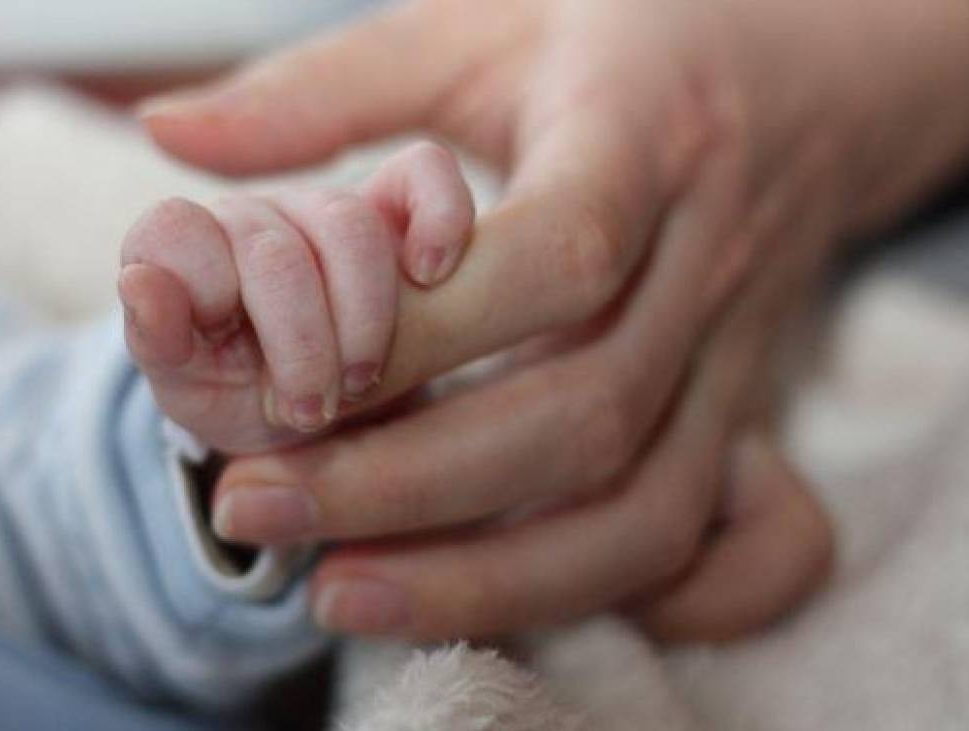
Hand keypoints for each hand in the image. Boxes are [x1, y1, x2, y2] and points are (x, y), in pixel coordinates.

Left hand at [120, 141, 472, 453]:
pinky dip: (436, 219)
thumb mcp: (192, 391)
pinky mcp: (401, 207)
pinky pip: (426, 170)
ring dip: (362, 318)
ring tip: (362, 381)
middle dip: (296, 344)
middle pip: (271, 249)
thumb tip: (140, 284)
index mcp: (185, 243)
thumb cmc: (244, 395)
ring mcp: (327, 207)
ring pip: (348, 224)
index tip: (237, 366)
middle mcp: (253, 213)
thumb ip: (160, 339)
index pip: (174, 229)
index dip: (208, 295)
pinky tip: (430, 274)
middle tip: (309, 410)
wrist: (319, 415)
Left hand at [139, 0, 968, 637]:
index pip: (558, 254)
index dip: (421, 335)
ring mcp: (736, 353)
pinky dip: (609, 594)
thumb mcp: (476, 27)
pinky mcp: (747, 413)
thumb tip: (167, 137)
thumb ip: (323, 86)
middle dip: (410, 484)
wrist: (801, 76)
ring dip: (493, 575)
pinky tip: (495, 605)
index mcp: (640, 137)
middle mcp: (705, 261)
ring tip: (341, 595)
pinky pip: (707, 543)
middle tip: (257, 508)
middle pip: (582, 412)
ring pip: (642, 507)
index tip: (283, 386)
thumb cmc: (617, 43)